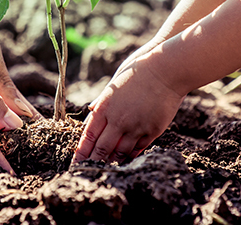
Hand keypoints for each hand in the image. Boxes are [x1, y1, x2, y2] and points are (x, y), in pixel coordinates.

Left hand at [73, 49, 184, 164]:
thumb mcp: (114, 85)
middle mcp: (118, 120)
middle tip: (88, 171)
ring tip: (106, 168)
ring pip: (120, 152)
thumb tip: (92, 112)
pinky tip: (126, 159)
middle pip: (102, 148)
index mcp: (105, 107)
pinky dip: (131, 155)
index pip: (88, 135)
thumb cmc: (137, 72)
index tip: (76, 162)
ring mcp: (136, 127)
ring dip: (112, 161)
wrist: (165, 70)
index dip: (82, 151)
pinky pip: (138, 148)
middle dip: (94, 161)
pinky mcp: (152, 130)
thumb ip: (102, 101)